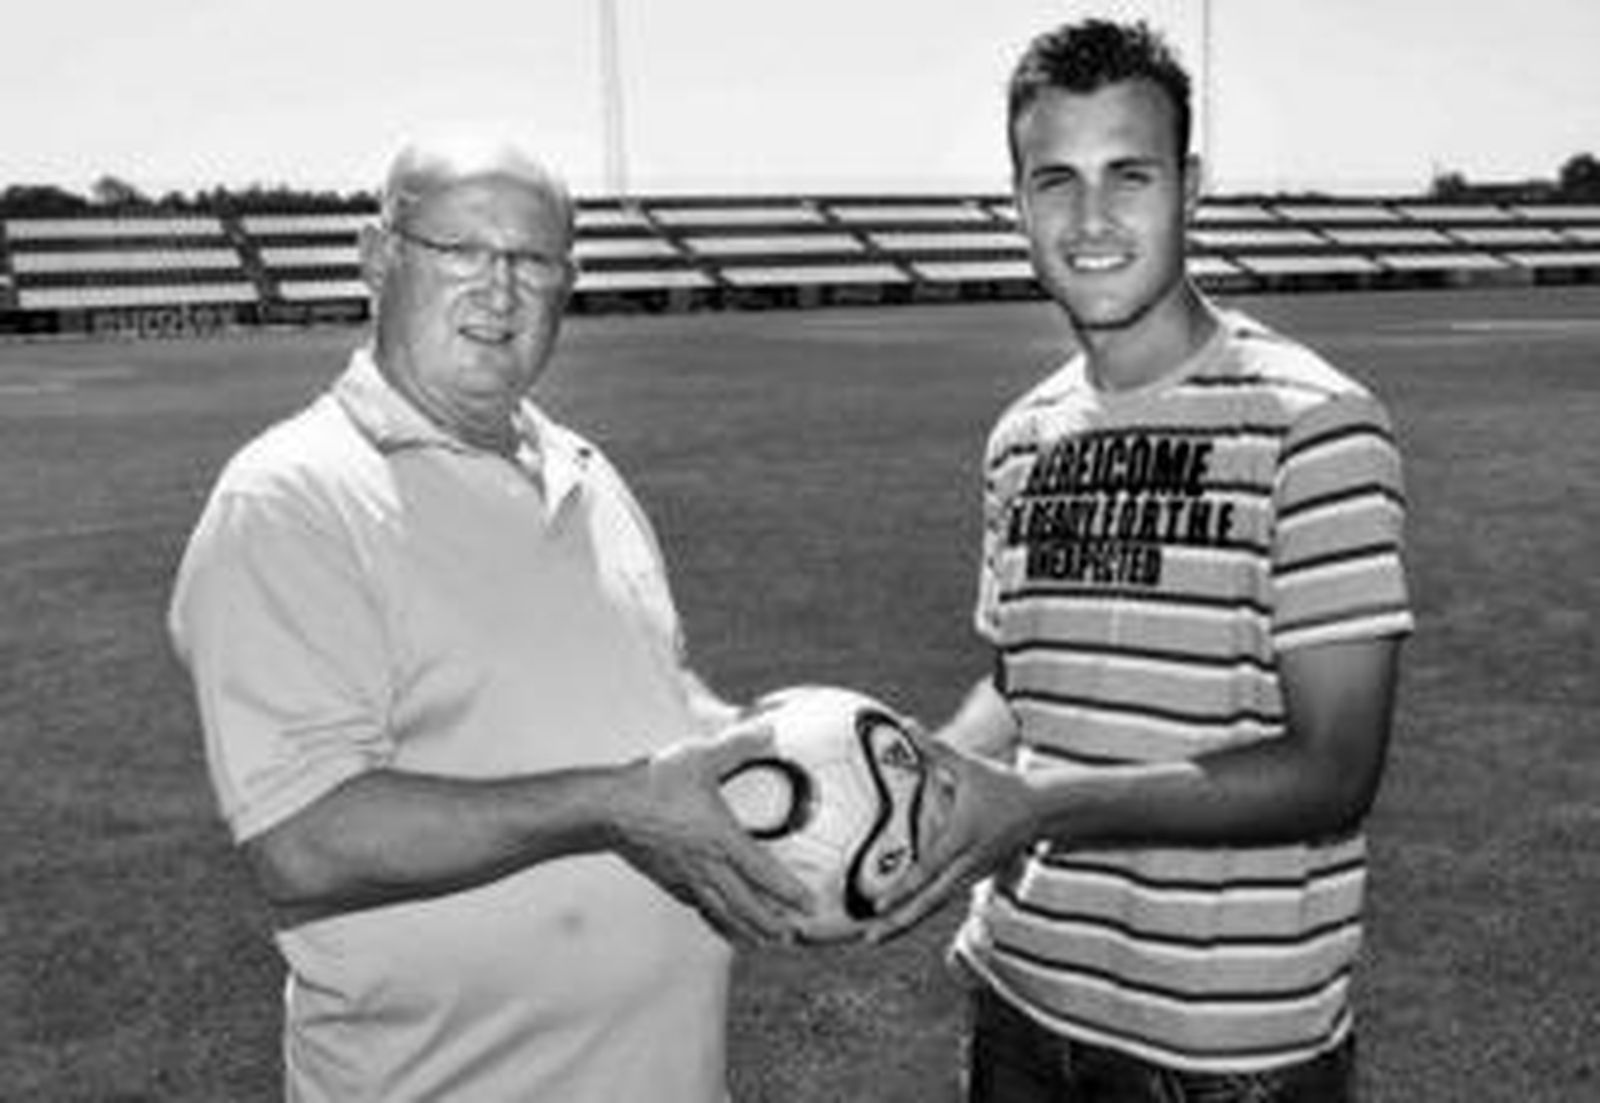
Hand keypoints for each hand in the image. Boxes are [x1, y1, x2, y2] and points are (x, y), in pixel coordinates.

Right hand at [611, 722, 816, 944]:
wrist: (608, 808)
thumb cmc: (653, 783)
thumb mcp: (700, 756)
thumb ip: (738, 744)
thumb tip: (770, 730)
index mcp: (720, 838)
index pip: (763, 872)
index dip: (789, 891)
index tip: (809, 906)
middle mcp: (706, 864)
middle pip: (744, 904)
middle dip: (770, 923)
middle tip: (793, 937)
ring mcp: (684, 876)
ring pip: (721, 912)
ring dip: (745, 929)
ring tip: (763, 943)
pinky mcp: (666, 879)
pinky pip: (696, 906)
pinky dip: (714, 919)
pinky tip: (719, 922)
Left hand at [864, 738, 1037, 943]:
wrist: (1041, 809)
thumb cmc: (1002, 785)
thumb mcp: (969, 767)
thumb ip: (935, 748)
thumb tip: (906, 723)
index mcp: (962, 840)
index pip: (928, 871)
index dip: (903, 890)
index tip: (879, 905)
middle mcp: (966, 865)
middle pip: (929, 902)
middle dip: (898, 922)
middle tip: (869, 939)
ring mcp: (972, 875)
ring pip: (935, 905)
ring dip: (907, 921)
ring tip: (876, 936)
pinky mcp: (974, 878)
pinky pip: (943, 898)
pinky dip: (921, 910)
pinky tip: (899, 919)